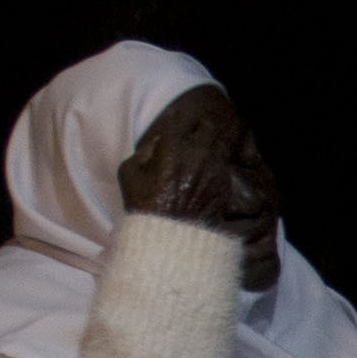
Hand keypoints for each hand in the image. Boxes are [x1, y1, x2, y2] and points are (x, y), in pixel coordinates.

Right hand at [120, 84, 277, 240]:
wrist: (170, 239)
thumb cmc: (145, 207)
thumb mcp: (130, 175)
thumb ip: (144, 151)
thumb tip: (159, 141)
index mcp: (173, 150)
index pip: (179, 120)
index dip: (176, 118)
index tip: (175, 120)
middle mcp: (198, 155)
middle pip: (207, 126)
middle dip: (201, 126)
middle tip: (196, 130)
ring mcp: (215, 169)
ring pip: (221, 142)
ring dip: (215, 140)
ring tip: (208, 142)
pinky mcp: (225, 184)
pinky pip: (227, 162)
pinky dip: (222, 159)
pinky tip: (214, 162)